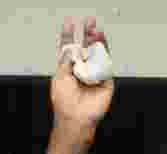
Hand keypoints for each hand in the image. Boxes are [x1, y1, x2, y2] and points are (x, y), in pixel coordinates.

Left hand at [51, 17, 114, 133]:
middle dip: (87, 34)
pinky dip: (104, 55)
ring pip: (98, 53)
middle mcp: (82, 69)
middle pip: (86, 47)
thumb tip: (70, 47)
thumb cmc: (65, 103)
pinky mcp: (105, 79)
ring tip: (95, 31)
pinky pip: (106, 64)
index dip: (70, 36)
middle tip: (88, 22)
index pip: (70, 48)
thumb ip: (65, 61)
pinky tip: (99, 48)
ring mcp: (94, 73)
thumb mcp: (59, 78)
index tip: (69, 23)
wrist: (76, 118)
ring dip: (96, 41)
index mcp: (68, 68)